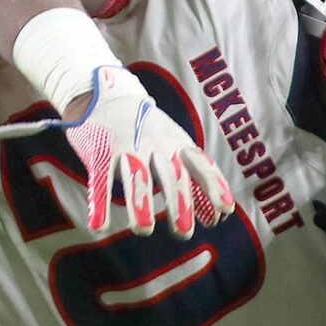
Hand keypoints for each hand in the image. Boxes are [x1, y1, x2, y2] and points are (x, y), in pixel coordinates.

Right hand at [60, 65, 234, 236]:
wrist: (104, 93)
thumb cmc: (146, 129)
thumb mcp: (172, 146)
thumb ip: (192, 180)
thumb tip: (215, 219)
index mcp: (176, 142)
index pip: (200, 163)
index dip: (213, 185)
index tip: (225, 209)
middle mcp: (155, 143)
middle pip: (170, 173)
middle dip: (178, 202)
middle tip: (184, 232)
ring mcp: (127, 146)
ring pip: (136, 176)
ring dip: (140, 204)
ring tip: (144, 230)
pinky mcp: (100, 151)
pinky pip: (100, 179)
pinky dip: (99, 203)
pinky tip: (99, 227)